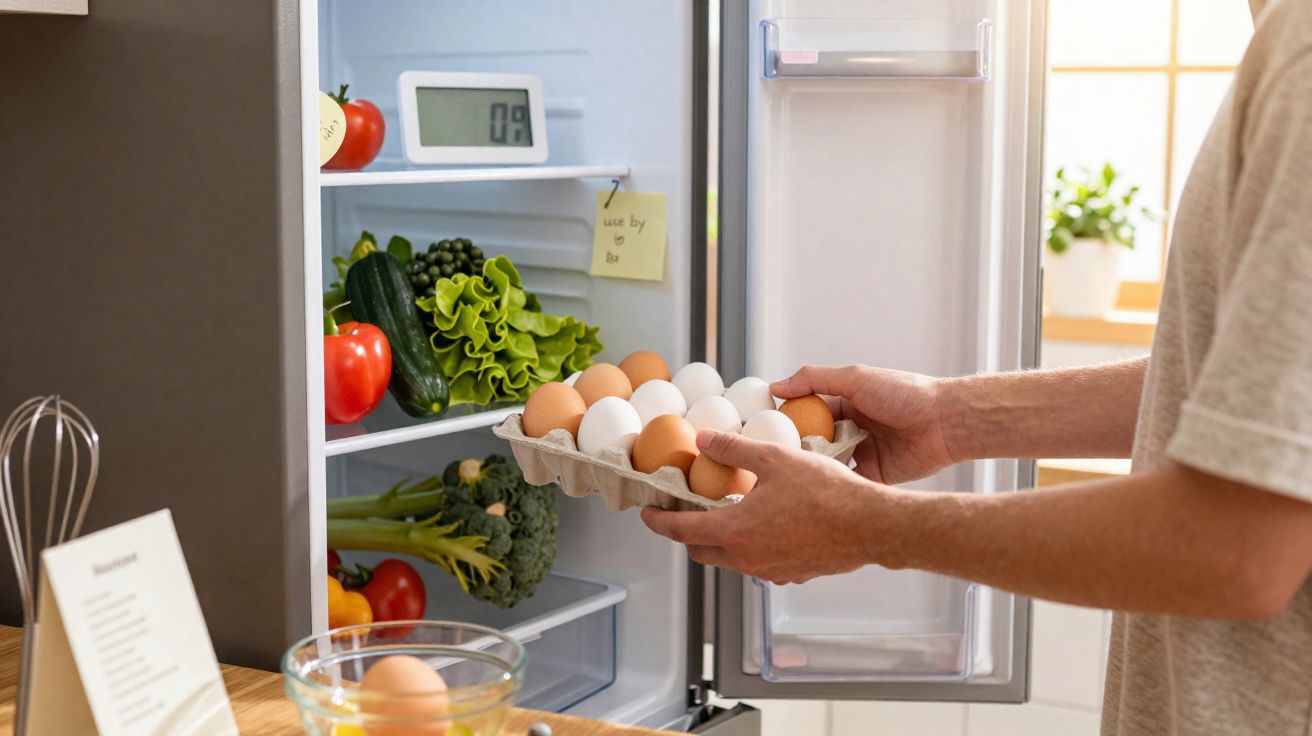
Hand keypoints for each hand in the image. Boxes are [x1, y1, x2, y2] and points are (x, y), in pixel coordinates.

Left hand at [641, 430, 890, 584]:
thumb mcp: (775, 458)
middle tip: (685, 512)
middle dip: (686, 533)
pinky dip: (749, 546)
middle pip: (701, 550)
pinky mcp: (792, 574)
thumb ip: (733, 450)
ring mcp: (770, 570)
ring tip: (725, 512)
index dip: (659, 522)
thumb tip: (703, 441)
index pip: (681, 531)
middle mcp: (747, 558)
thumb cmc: (827, 493)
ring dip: (719, 540)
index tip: (648, 514)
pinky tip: (764, 524)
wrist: (871, 525)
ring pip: (730, 559)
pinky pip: (758, 562)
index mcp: (735, 531)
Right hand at [772, 365, 952, 484]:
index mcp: (844, 403)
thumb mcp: (854, 379)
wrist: (944, 422)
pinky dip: (832, 485)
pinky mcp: (873, 476)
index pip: (805, 412)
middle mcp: (849, 429)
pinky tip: (813, 490)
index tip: (761, 430)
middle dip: (793, 449)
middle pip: (812, 441)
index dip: (784, 420)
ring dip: (811, 468)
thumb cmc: (904, 394)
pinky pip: (847, 482)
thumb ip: (814, 380)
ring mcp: (860, 453)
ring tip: (787, 476)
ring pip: (826, 464)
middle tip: (770, 458)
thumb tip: (776, 387)